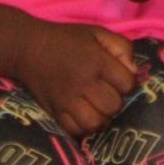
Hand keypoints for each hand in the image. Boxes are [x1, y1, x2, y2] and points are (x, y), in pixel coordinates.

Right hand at [17, 19, 140, 135]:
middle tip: (106, 93)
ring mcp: (68, 100)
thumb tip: (133, 72)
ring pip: (96, 123)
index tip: (119, 78)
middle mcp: (84, 83)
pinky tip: (84, 115)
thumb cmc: (67, 39)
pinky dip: (84, 128)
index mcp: (97, 61)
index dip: (127, 83)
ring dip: (102, 118)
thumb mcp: (98, 33)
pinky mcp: (55, 112)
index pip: (128, 84)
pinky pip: (75, 131)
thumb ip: (122, 48)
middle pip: (114, 106)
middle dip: (115, 101)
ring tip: (98, 108)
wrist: (29, 49)